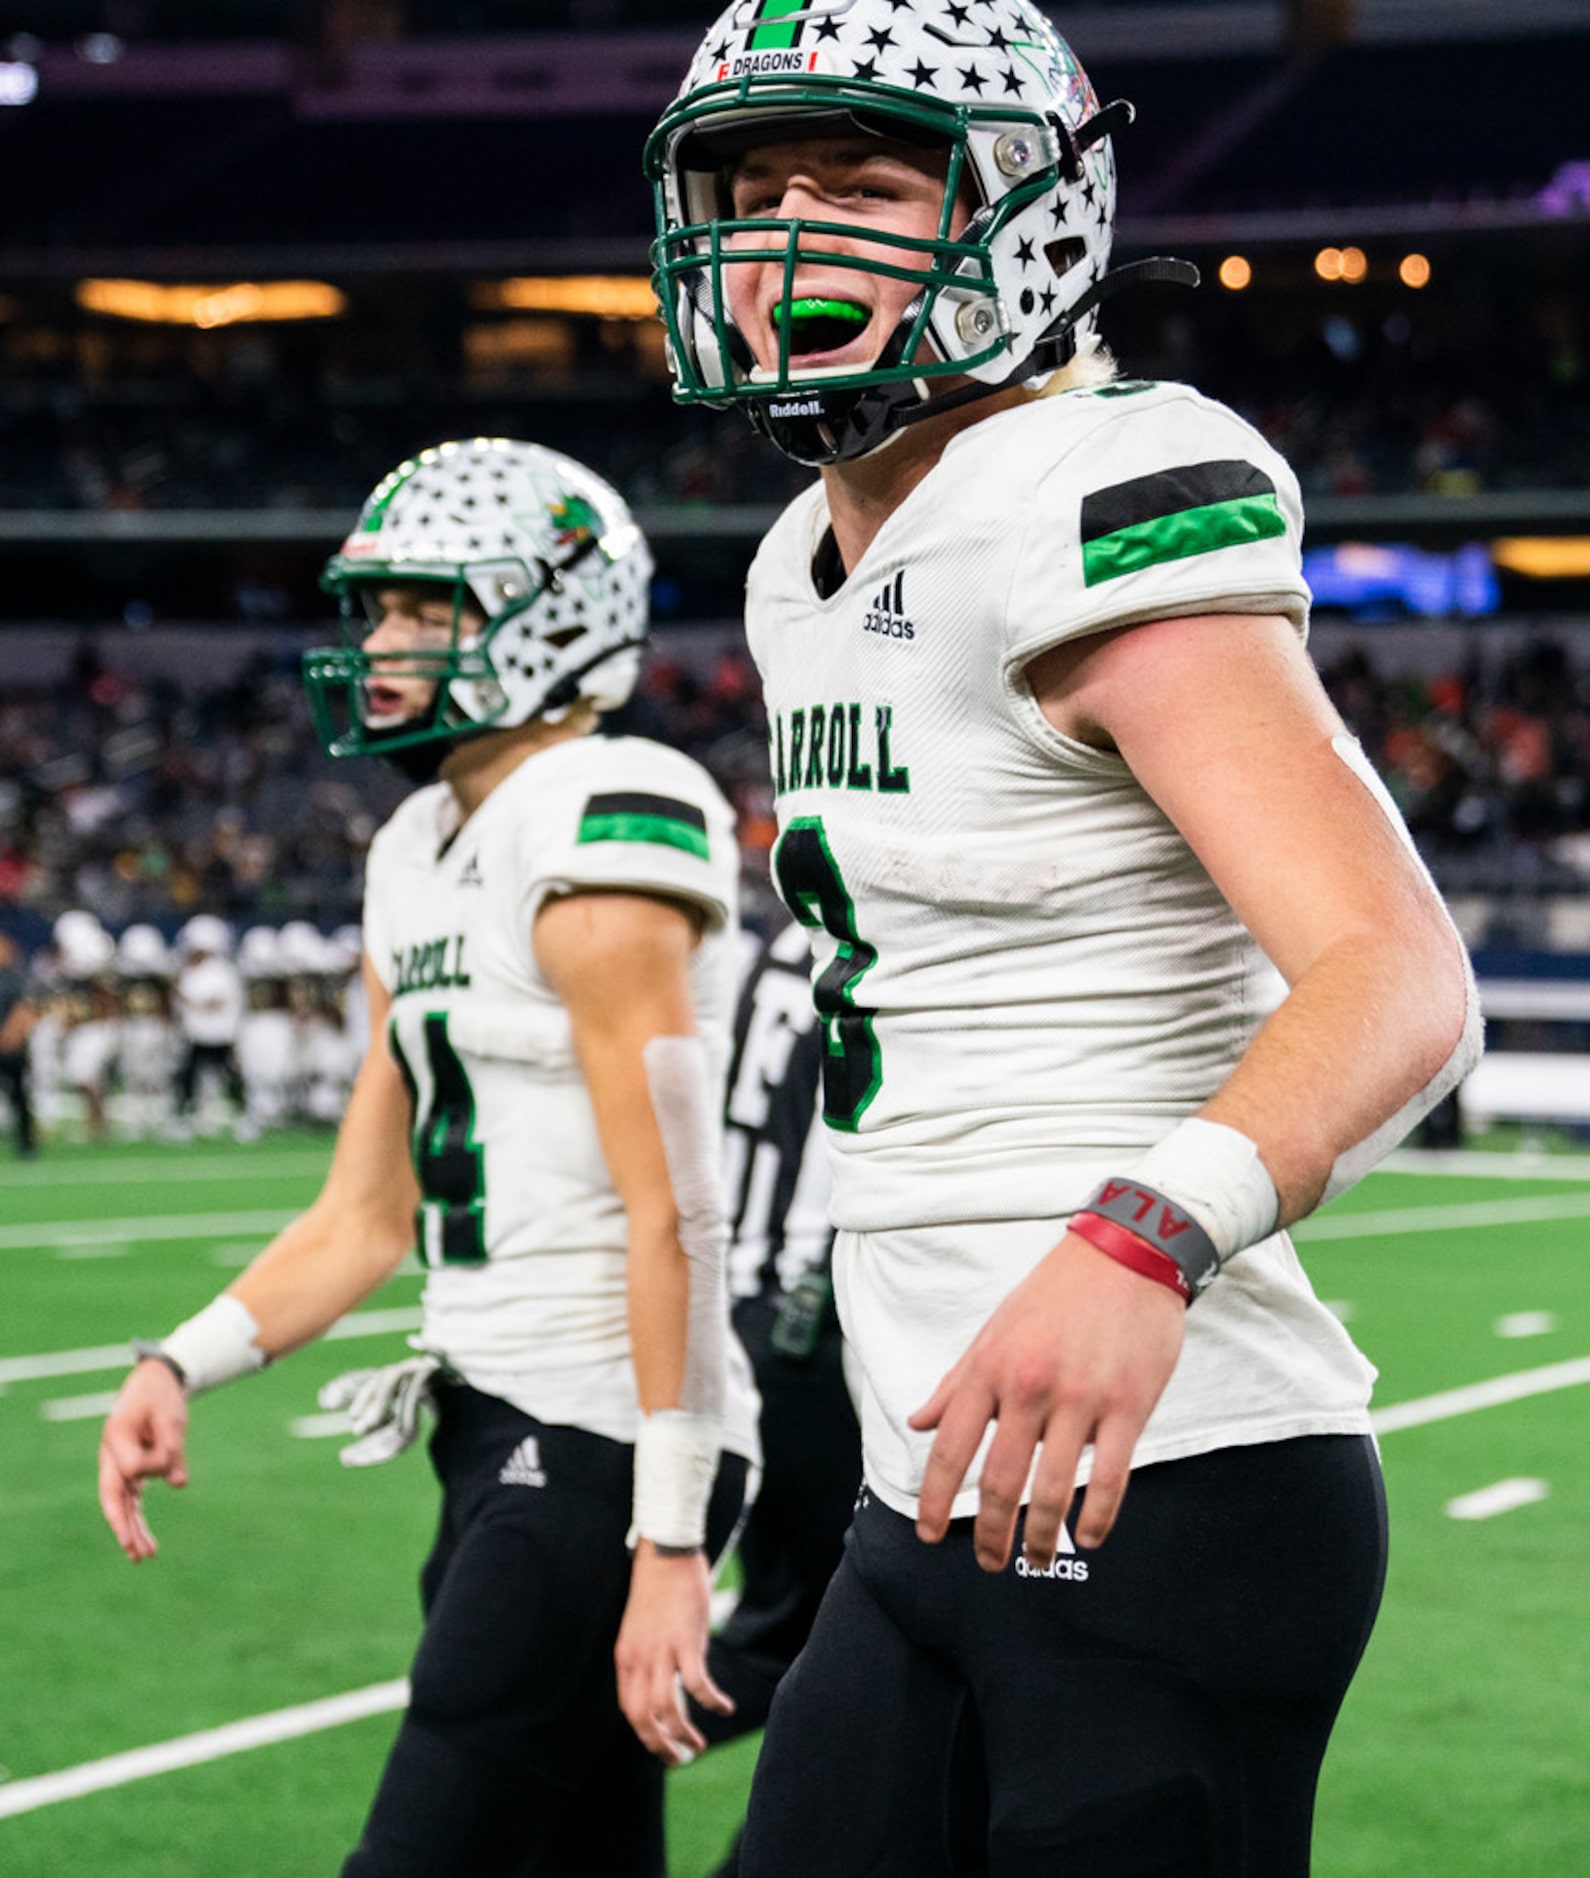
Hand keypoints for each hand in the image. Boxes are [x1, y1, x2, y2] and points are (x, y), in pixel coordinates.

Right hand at [97, 1360, 190, 1561]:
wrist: (153, 1385)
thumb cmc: (162, 1397)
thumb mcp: (172, 1417)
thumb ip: (174, 1448)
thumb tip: (179, 1483)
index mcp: (115, 1435)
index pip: (132, 1467)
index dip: (155, 1465)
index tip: (170, 1448)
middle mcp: (111, 1454)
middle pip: (113, 1496)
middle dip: (123, 1525)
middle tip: (135, 1551)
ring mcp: (118, 1464)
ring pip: (121, 1504)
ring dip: (132, 1530)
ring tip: (145, 1556)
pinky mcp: (130, 1470)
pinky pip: (131, 1500)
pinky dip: (137, 1519)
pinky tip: (145, 1541)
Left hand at [615, 1541, 733, 1763]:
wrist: (665, 1551)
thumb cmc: (659, 1589)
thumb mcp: (643, 1629)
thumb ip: (649, 1658)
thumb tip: (667, 1686)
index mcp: (626, 1656)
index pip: (629, 1709)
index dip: (645, 1734)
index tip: (663, 1746)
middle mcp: (639, 1658)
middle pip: (642, 1718)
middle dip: (661, 1746)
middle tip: (680, 1758)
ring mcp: (661, 1650)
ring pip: (666, 1708)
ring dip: (683, 1734)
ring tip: (699, 1746)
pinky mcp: (686, 1640)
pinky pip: (698, 1683)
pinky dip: (711, 1702)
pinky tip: (725, 1708)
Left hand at [908, 1232, 1184, 1570]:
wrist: (1127, 1253)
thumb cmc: (1055, 1293)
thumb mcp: (994, 1331)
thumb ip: (956, 1382)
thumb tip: (917, 1421)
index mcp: (990, 1368)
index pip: (951, 1447)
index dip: (936, 1498)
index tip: (930, 1534)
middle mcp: (1028, 1387)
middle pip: (1000, 1481)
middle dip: (990, 1533)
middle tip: (987, 1562)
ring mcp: (1080, 1399)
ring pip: (1052, 1489)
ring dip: (1040, 1537)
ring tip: (1035, 1559)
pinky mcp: (1128, 1406)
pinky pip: (1109, 1477)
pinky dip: (1097, 1517)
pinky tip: (1089, 1537)